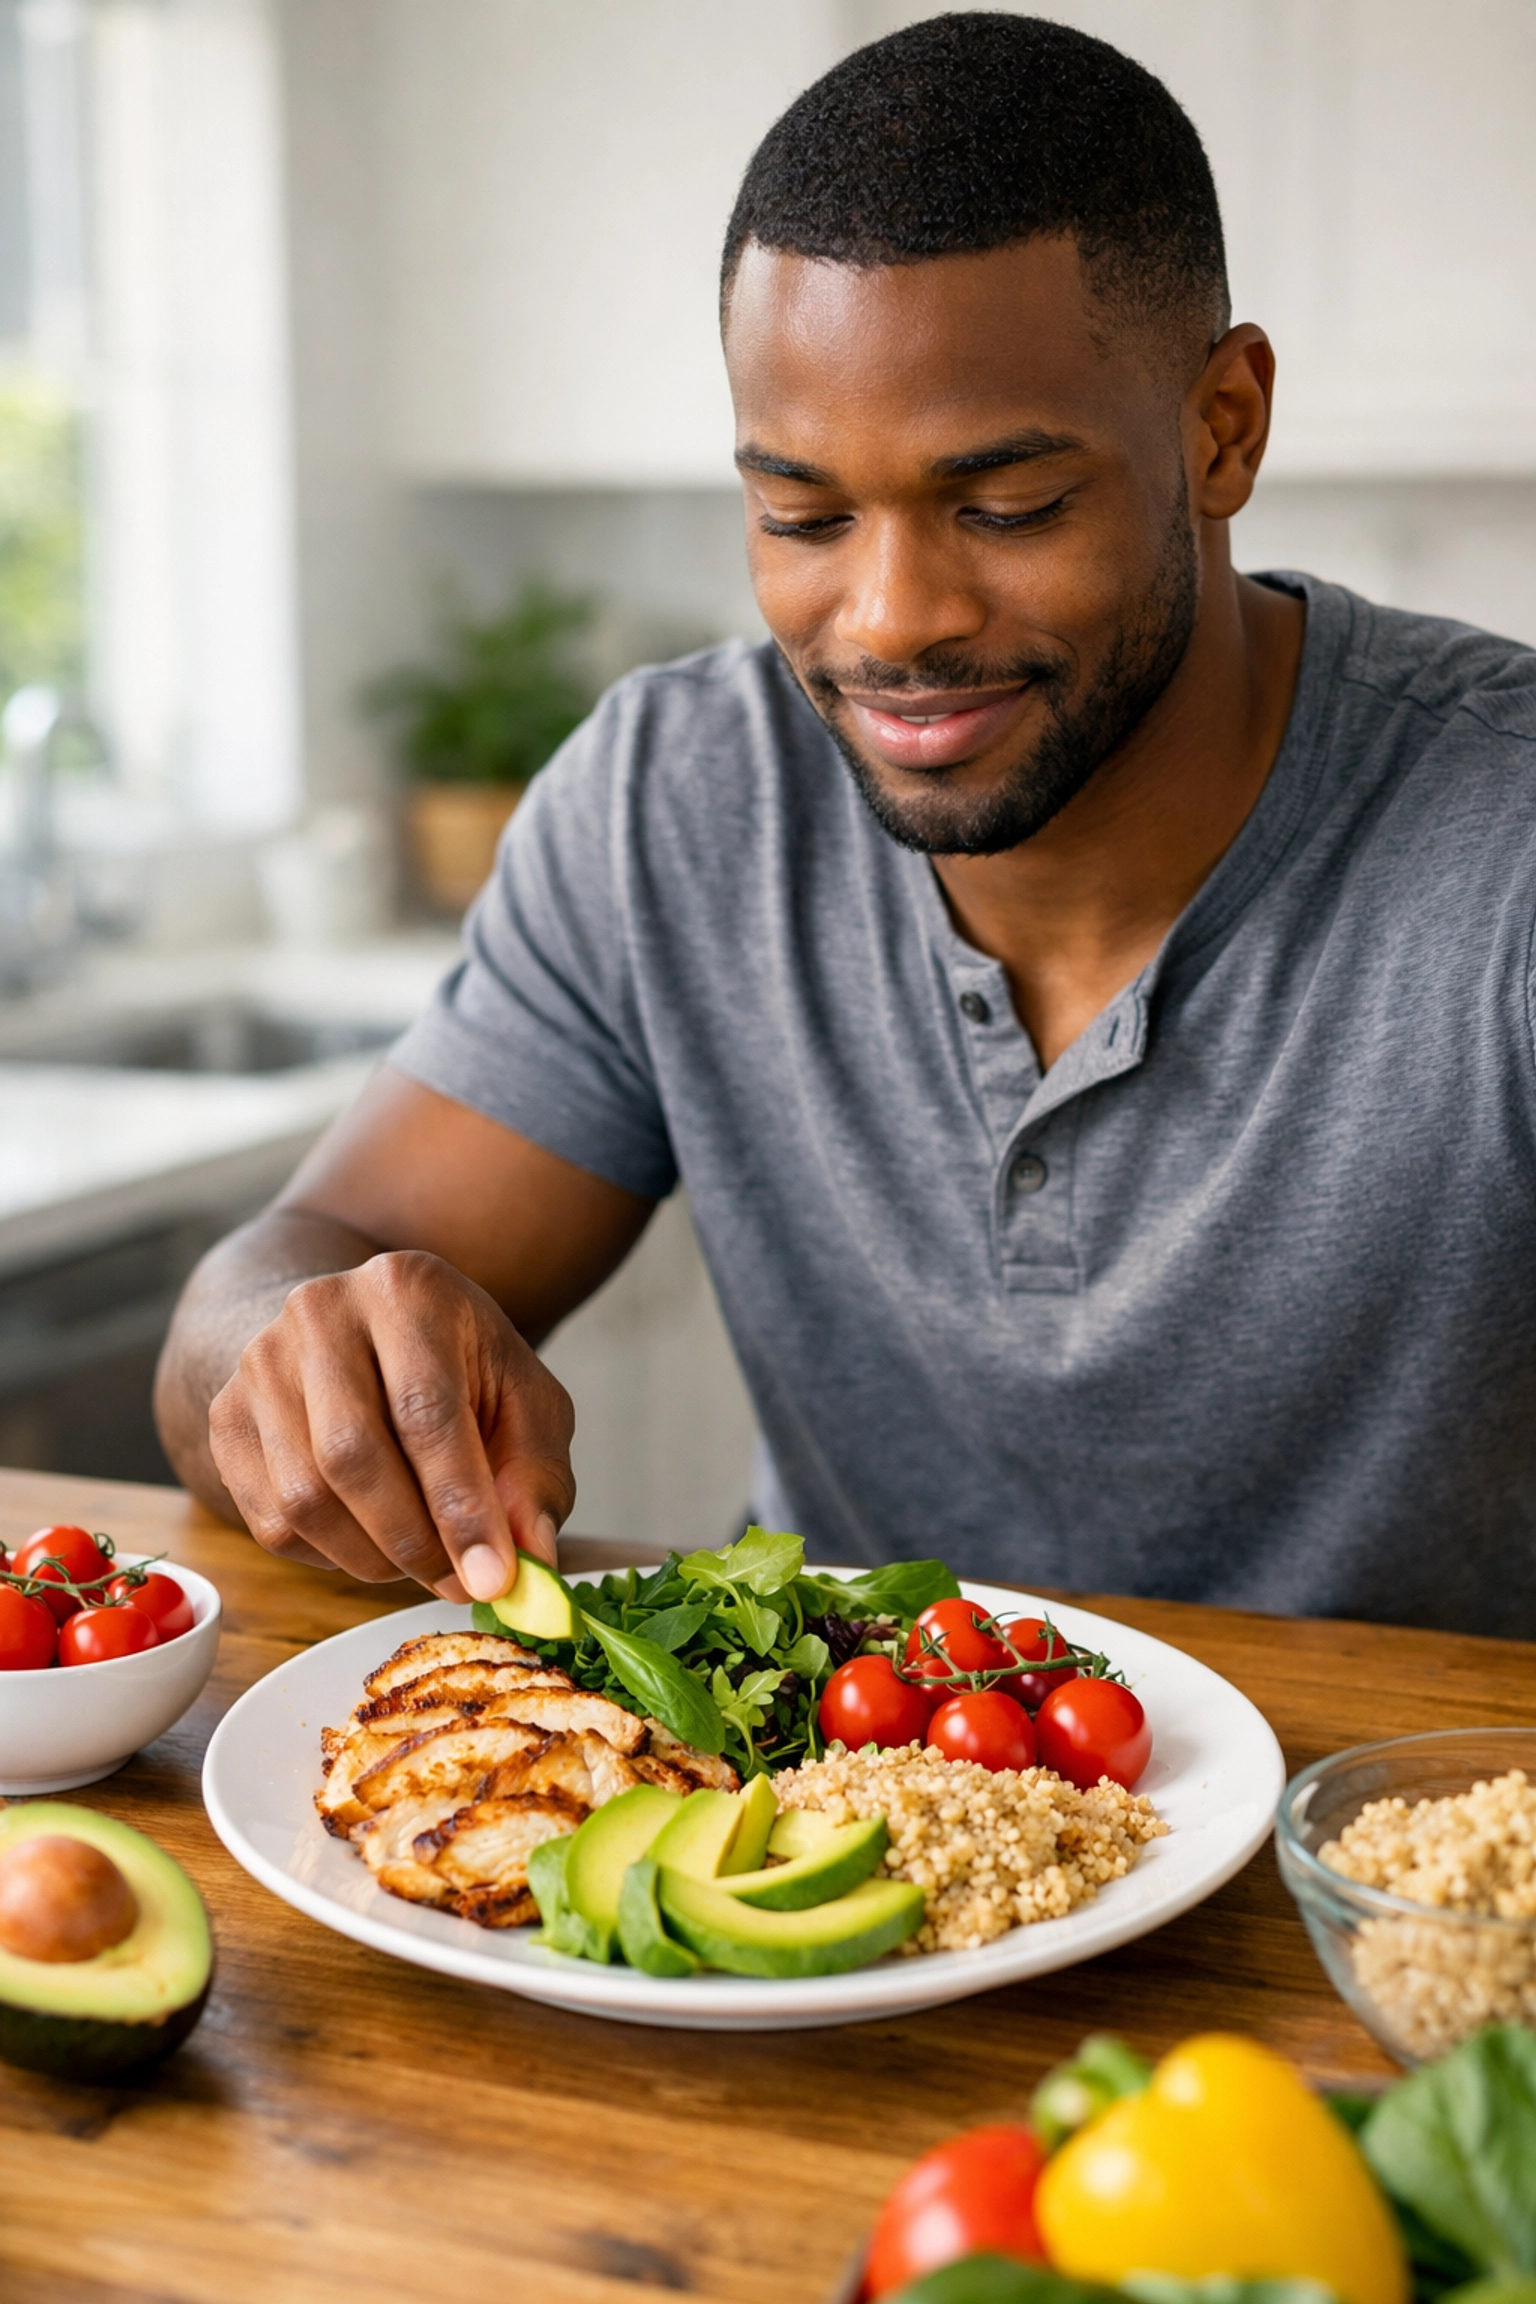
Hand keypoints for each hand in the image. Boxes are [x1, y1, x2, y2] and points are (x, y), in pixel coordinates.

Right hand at [208, 1250, 573, 1600]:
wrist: (366, 1333)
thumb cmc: (457, 1369)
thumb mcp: (522, 1400)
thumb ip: (534, 1476)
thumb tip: (529, 1559)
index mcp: (406, 1290)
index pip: (425, 1411)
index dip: (460, 1506)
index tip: (492, 1579)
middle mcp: (319, 1312)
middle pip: (352, 1456)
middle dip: (414, 1541)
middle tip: (459, 1583)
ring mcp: (259, 1362)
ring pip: (303, 1498)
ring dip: (372, 1557)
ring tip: (422, 1558)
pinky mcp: (225, 1415)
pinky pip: (269, 1521)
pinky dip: (328, 1555)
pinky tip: (369, 1536)